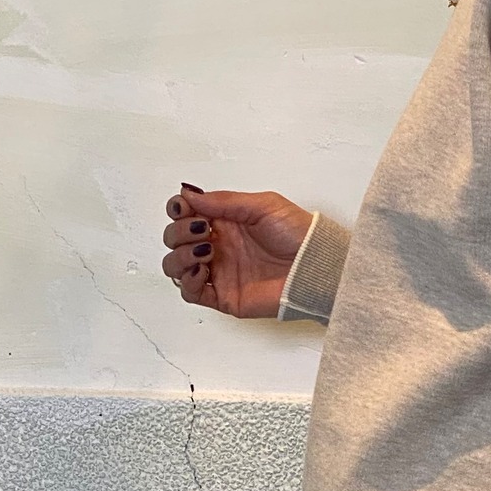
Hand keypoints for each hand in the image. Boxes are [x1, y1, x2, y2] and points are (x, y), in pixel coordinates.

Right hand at [161, 186, 313, 317]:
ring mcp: (219, 271)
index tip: (185, 209)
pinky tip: (203, 269)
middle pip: (174, 239)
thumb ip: (223, 201)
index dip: (177, 210)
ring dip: (179, 256)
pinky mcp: (224, 296)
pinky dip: (187, 281)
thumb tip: (189, 194)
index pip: (184, 215)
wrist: (315, 265)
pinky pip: (190, 292)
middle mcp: (218, 246)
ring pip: (176, 266)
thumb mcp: (262, 205)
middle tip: (202, 230)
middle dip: (179, 232)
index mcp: (224, 222)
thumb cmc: (299, 234)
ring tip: (205, 251)